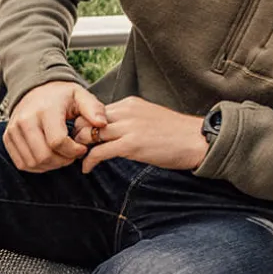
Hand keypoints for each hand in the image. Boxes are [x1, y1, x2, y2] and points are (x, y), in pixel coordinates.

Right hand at [4, 81, 107, 172]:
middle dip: (62, 161)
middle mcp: (25, 121)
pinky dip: (37, 166)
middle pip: (44, 155)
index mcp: (45, 110)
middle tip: (72, 156)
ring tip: (61, 156)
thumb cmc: (61, 96)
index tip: (82, 149)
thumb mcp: (80, 95)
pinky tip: (49, 158)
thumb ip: (94, 109)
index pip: (57, 141)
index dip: (72, 151)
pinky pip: (22, 163)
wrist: (35, 90)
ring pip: (33, 163)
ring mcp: (13, 131)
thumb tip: (101, 124)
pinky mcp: (8, 139)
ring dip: (50, 165)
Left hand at [72, 97, 207, 172]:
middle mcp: (126, 111)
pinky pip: (99, 152)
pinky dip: (88, 161)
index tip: (80, 138)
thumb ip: (127, 122)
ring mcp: (129, 127)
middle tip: (74, 150)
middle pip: (87, 121)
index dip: (84, 125)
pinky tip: (87, 169)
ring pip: (90, 134)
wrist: (198, 140)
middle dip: (77, 136)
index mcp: (130, 104)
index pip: (94, 111)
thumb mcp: (147, 119)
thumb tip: (109, 132)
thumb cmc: (174, 134)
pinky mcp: (131, 144)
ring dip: (80, 149)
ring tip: (79, 159)